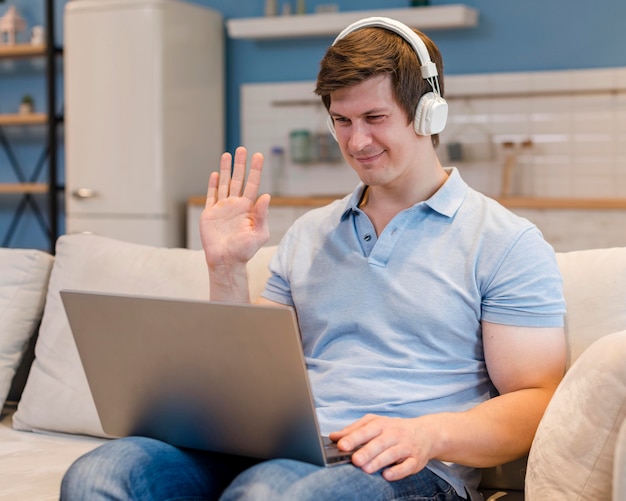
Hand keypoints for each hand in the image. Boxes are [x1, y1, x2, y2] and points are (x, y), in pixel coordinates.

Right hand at [200, 147, 270, 266]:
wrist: (226, 261)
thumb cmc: (245, 251)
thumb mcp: (259, 234)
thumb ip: (262, 215)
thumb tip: (266, 196)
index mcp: (248, 208)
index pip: (253, 184)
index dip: (255, 170)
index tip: (259, 156)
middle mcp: (236, 205)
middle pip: (238, 180)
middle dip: (240, 164)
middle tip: (242, 149)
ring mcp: (222, 208)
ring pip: (224, 184)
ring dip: (225, 169)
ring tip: (227, 154)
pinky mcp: (210, 214)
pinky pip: (211, 196)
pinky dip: (212, 184)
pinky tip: (214, 174)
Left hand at [330, 414, 434, 480]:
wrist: (426, 433)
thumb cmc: (393, 429)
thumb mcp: (374, 424)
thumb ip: (353, 430)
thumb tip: (333, 437)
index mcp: (381, 424)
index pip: (366, 430)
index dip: (353, 438)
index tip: (341, 445)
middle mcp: (394, 434)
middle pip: (379, 443)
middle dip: (366, 451)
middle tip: (354, 459)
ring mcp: (406, 447)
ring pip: (392, 454)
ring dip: (379, 462)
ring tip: (366, 469)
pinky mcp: (415, 460)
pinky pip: (407, 466)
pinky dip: (397, 471)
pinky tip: (387, 475)